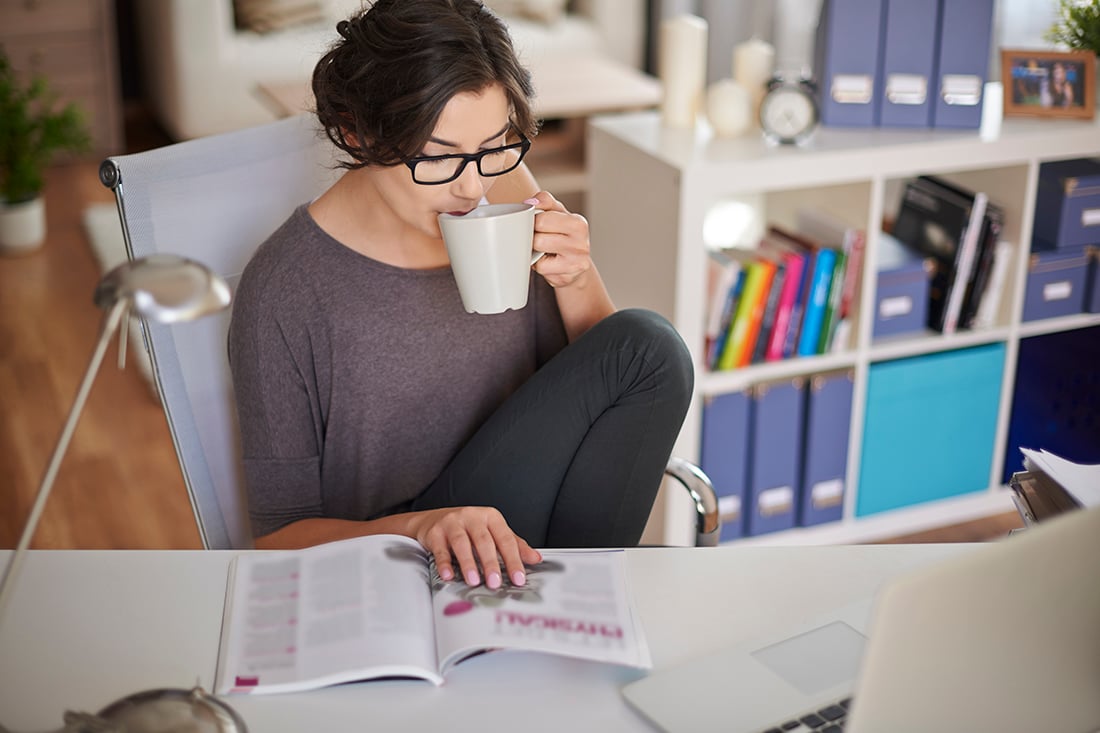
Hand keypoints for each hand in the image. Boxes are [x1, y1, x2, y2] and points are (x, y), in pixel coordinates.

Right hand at [411, 506, 541, 588]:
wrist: (433, 520)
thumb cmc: (468, 528)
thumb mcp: (492, 532)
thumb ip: (514, 545)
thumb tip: (535, 558)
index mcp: (491, 517)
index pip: (506, 539)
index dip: (513, 560)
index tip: (518, 578)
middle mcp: (472, 517)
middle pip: (484, 541)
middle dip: (490, 563)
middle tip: (495, 582)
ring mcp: (452, 523)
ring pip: (462, 543)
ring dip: (468, 563)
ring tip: (474, 580)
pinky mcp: (435, 532)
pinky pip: (440, 549)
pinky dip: (444, 563)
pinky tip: (448, 575)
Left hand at [526, 193, 593, 289]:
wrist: (577, 263)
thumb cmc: (565, 234)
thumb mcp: (558, 213)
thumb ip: (545, 201)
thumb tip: (530, 202)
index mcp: (578, 224)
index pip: (543, 219)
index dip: (533, 220)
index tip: (536, 223)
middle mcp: (580, 244)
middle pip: (538, 237)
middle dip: (533, 236)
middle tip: (539, 237)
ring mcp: (574, 263)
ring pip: (537, 253)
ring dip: (534, 250)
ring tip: (543, 249)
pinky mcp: (565, 278)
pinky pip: (539, 268)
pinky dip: (538, 265)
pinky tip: (548, 262)